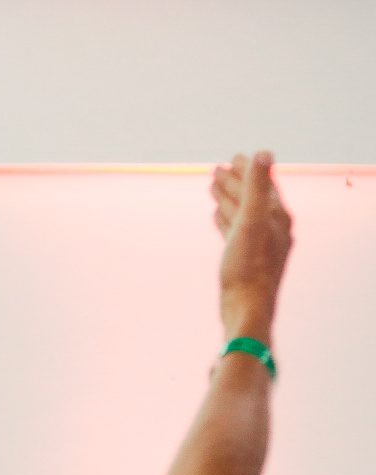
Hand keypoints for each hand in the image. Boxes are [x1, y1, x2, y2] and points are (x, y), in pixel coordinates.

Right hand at [210, 151, 292, 341]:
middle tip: (218, 169)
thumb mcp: (251, 221)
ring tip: (214, 188)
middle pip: (252, 197)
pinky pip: (235, 230)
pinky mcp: (245, 258)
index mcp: (276, 216)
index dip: (248, 169)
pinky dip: (226, 219)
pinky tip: (216, 216)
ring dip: (229, 199)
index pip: (263, 184)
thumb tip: (263, 152)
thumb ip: (257, 186)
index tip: (234, 157)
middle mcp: (272, 227)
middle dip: (236, 182)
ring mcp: (259, 243)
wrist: (246, 306)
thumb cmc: (248, 266)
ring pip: (242, 213)